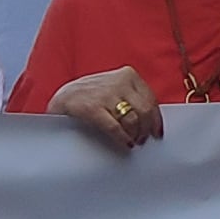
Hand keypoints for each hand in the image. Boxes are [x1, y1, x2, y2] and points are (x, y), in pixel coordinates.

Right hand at [50, 69, 164, 150]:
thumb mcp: (114, 87)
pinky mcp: (92, 108)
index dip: (156, 119)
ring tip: (132, 141)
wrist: (62, 98)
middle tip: (142, 139)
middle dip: (146, 129)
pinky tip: (124, 143)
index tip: (157, 132)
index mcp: (128, 74)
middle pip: (144, 111)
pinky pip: (115, 128)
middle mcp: (119, 82)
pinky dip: (123, 138)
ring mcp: (105, 94)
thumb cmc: (90, 96)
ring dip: (135, 135)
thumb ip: (132, 97)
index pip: (151, 99)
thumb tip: (152, 119)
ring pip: (132, 120)